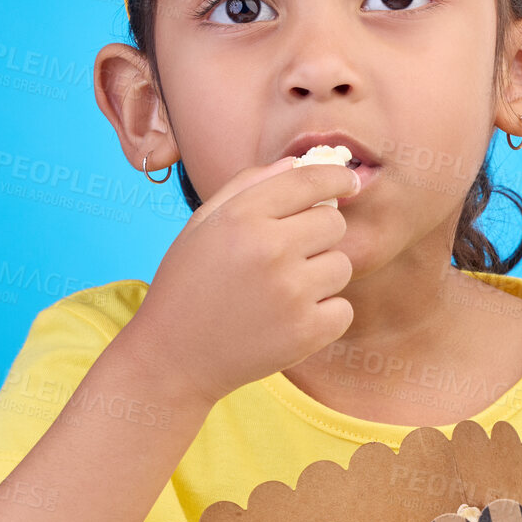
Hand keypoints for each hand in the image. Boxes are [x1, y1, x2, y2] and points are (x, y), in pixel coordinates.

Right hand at [132, 156, 361, 407]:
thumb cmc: (187, 287)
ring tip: (283, 293)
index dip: (337, 177)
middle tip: (291, 256)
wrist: (172, 358)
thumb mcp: (202, 225)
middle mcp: (269, 249)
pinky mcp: (306, 332)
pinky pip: (343, 309)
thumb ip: (247, 187)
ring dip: (321, 277)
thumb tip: (296, 162)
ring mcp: (291, 293)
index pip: (309, 181)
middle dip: (319, 236)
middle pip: (333, 224)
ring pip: (341, 266)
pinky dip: (324, 316)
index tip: (349, 182)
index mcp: (242, 217)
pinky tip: (290, 320)